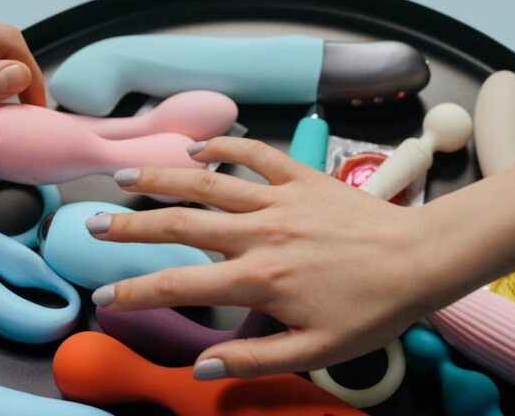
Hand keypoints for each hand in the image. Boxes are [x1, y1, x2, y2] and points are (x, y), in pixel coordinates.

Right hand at [86, 137, 442, 378]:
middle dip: (130, 227)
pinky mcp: (300, 177)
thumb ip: (255, 360)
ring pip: (208, 183)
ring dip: (162, 178)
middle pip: (180, 225)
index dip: (137, 293)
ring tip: (124, 177)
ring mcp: (279, 200)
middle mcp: (259, 233)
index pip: (182, 285)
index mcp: (260, 279)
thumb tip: (201, 367)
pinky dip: (224, 146)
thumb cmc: (373, 308)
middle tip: (94, 225)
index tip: (105, 300)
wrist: (420, 259)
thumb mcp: (317, 351)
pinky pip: (255, 154)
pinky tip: (198, 146)